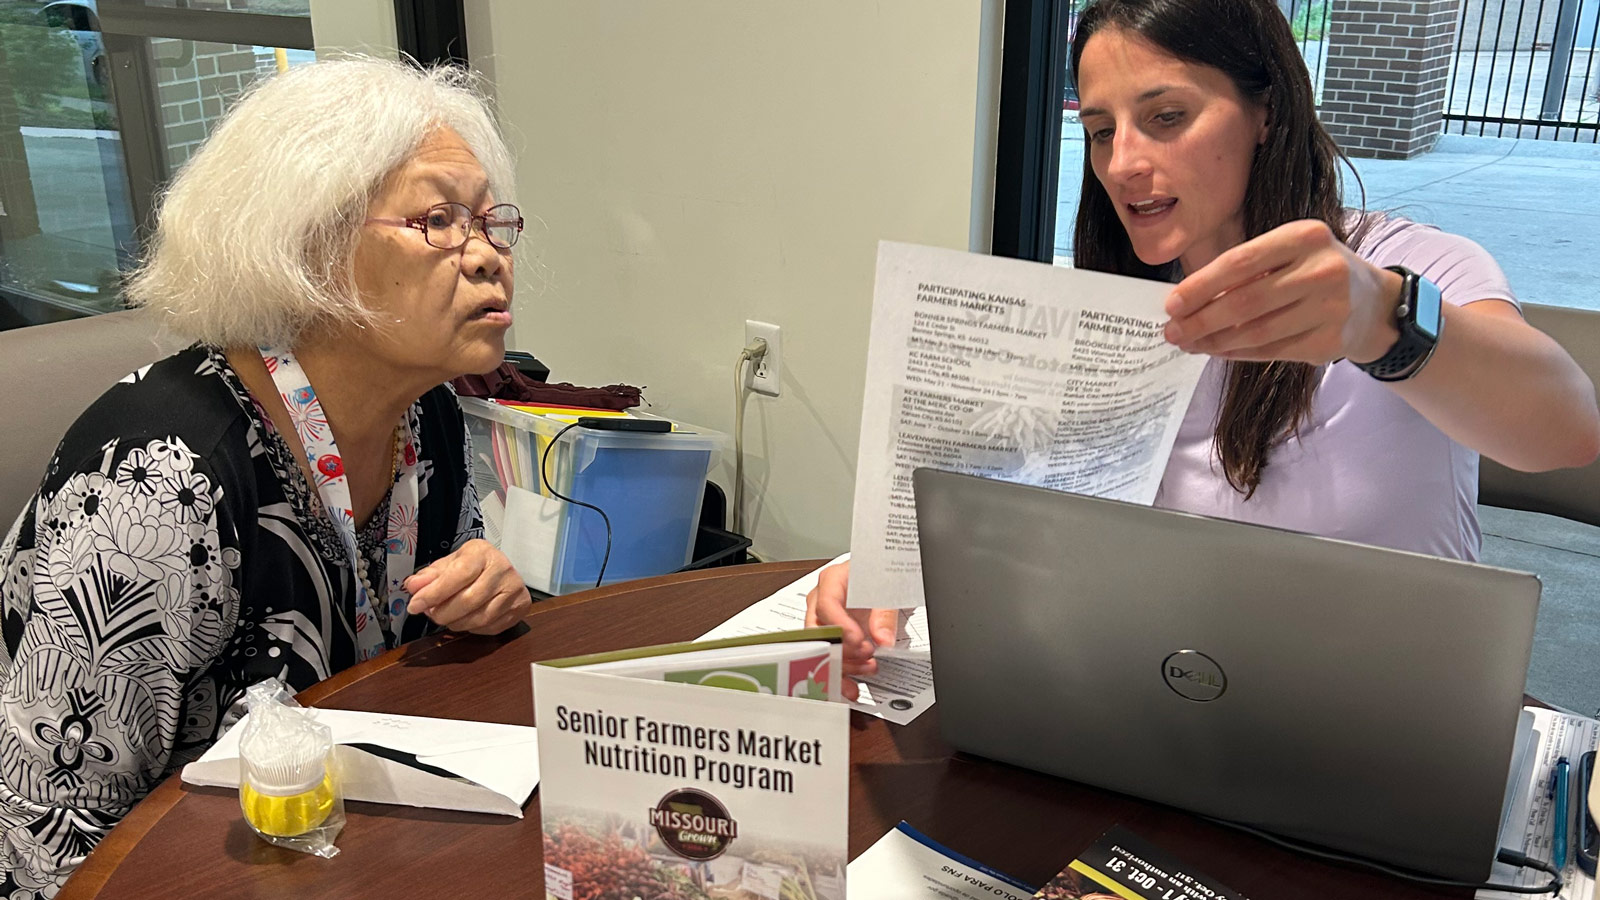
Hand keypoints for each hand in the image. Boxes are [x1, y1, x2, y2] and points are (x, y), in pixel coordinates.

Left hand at [404, 539, 531, 634]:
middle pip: (468, 600)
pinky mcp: (519, 608)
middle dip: (443, 612)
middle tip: (431, 613)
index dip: (434, 593)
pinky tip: (465, 619)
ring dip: (456, 623)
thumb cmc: (474, 566)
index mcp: (482, 553)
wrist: (502, 571)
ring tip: (446, 616)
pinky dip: (472, 628)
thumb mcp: (450, 564)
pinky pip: (490, 627)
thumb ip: (429, 576)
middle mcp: (502, 569)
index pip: (458, 575)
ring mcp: (514, 590)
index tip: (415, 605)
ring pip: (479, 618)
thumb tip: (413, 586)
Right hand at [802, 561, 897, 701]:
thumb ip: (885, 613)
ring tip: (867, 668)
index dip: (840, 627)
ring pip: (821, 647)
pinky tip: (851, 686)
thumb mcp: (888, 587)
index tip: (858, 641)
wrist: (885, 575)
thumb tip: (882, 639)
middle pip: (818, 630)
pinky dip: (840, 673)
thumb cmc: (880, 574)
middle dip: (841, 649)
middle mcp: (821, 600)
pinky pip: (828, 656)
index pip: (825, 604)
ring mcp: (824, 619)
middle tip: (865, 656)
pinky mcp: (832, 636)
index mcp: (832, 580)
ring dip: (843, 664)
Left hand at [1163, 219, 1404, 364]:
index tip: (1171, 304)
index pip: (1240, 261)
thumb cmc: (1315, 272)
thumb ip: (1246, 269)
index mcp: (1306, 236)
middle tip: (1173, 331)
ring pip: (1256, 331)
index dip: (1201, 285)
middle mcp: (1322, 269)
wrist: (1374, 304)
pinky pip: (1272, 351)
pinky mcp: (1330, 341)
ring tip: (1189, 343)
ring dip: (1215, 341)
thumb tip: (1187, 299)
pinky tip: (1218, 351)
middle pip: (1245, 301)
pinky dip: (1238, 353)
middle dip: (1201, 320)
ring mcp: (1331, 308)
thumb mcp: (1289, 253)